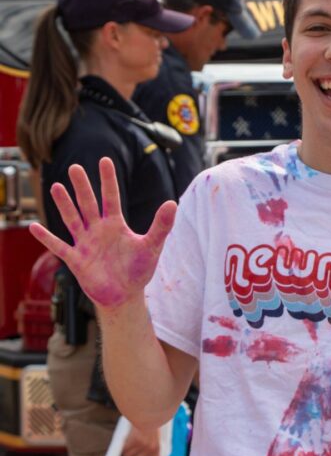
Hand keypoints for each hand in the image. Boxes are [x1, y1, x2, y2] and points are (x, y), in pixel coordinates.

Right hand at [28, 157, 176, 310]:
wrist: (125, 295)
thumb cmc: (138, 270)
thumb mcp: (152, 246)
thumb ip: (162, 225)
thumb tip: (172, 202)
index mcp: (115, 224)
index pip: (111, 197)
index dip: (108, 180)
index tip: (105, 160)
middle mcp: (98, 230)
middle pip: (88, 204)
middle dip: (83, 187)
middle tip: (75, 167)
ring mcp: (85, 244)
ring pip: (72, 220)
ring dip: (64, 205)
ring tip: (56, 187)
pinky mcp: (76, 260)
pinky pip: (59, 247)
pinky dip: (47, 238)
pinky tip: (34, 226)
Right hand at [123, 426, 162, 455]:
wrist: (148, 410)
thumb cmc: (150, 422)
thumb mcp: (154, 436)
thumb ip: (150, 447)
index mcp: (156, 448)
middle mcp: (149, 449)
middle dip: (133, 455)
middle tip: (137, 443)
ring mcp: (141, 447)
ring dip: (129, 449)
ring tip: (135, 438)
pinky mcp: (133, 442)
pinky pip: (124, 449)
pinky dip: (125, 444)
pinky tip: (131, 436)